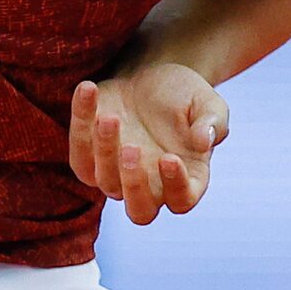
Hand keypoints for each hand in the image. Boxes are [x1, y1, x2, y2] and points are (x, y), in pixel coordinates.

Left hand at [68, 61, 226, 226]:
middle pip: (139, 211)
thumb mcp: (207, 102)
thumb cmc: (183, 96)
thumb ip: (213, 122)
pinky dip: (80, 121)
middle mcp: (150, 184)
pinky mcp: (87, 154)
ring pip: (104, 180)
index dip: (175, 185)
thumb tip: (204, 140)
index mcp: (186, 179)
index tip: (170, 157)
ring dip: (104, 150)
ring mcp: (115, 173)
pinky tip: (89, 90)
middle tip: (133, 148)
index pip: (182, 199)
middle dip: (133, 184)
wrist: (150, 79)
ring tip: (110, 117)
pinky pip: (78, 149)